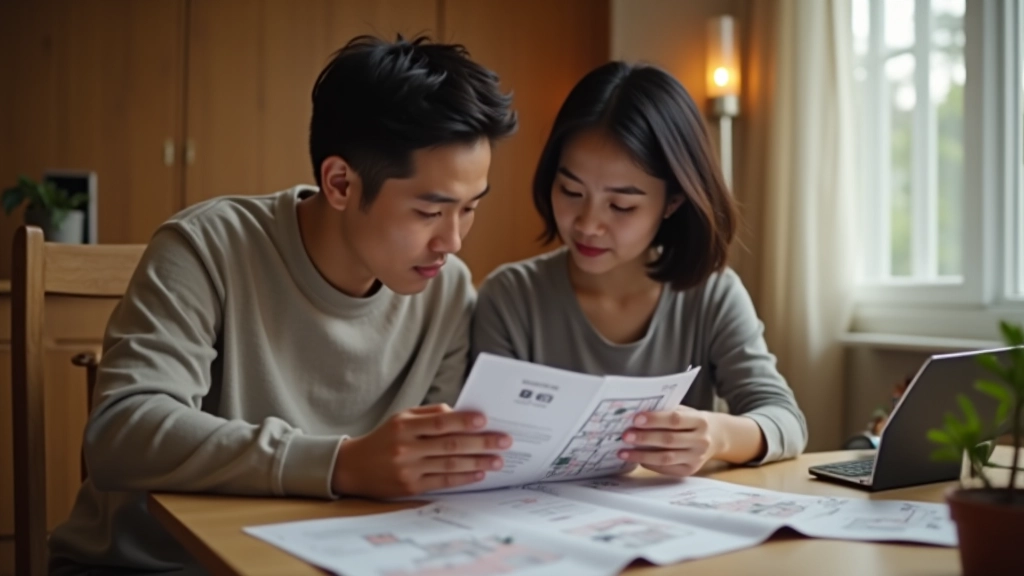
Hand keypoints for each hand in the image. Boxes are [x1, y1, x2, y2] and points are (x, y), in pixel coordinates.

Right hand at [331, 404, 512, 497]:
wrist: (353, 467)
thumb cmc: (384, 438)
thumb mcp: (401, 418)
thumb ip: (430, 414)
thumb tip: (460, 413)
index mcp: (404, 425)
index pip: (440, 422)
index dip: (464, 421)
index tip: (485, 420)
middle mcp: (406, 447)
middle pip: (450, 445)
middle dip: (481, 443)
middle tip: (504, 441)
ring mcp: (408, 469)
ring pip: (449, 465)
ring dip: (477, 462)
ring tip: (497, 460)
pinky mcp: (410, 487)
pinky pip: (442, 482)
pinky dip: (463, 478)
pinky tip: (478, 474)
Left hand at [618, 406, 719, 476]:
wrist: (715, 437)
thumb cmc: (692, 421)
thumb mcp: (685, 411)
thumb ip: (665, 412)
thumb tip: (634, 415)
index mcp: (701, 421)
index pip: (675, 420)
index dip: (655, 419)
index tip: (635, 419)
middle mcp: (701, 441)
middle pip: (669, 440)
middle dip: (644, 438)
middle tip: (625, 436)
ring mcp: (696, 458)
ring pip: (666, 458)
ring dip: (642, 455)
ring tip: (623, 452)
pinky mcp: (690, 471)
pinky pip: (666, 468)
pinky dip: (649, 464)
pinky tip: (637, 459)